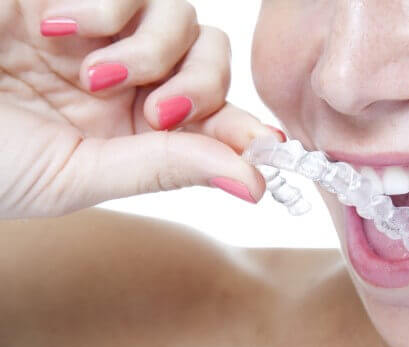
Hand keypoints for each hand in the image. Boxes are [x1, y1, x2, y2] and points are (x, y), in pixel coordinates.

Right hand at [0, 0, 277, 217]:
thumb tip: (255, 183)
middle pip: (212, 61)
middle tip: (158, 110)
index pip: (214, 119)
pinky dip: (107, 6)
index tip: (269, 147)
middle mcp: (127, 78)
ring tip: (94, 74)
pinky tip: (56, 29)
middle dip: (201, 87)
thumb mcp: (80, 175)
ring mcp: (100, 31)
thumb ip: (166, 167)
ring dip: (152, 49)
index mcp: (134, 129)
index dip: (245, 130)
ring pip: (181, 18)